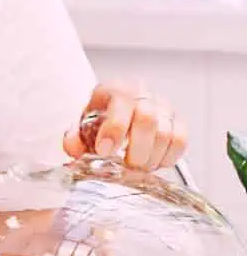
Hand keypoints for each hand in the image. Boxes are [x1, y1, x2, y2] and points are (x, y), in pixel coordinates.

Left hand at [63, 81, 187, 171]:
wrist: (115, 110)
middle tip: (126, 165)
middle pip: (147, 119)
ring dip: (151, 157)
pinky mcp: (177, 121)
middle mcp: (142, 94)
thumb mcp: (82, 125)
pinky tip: (153, 163)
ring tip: (136, 166)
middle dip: (136, 149)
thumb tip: (74, 150)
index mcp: (116, 89)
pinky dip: (168, 157)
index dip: (114, 129)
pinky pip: (180, 141)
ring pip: (166, 132)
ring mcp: (163, 106)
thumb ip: (75, 138)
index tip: (105, 151)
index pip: (121, 103)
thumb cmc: (100, 118)